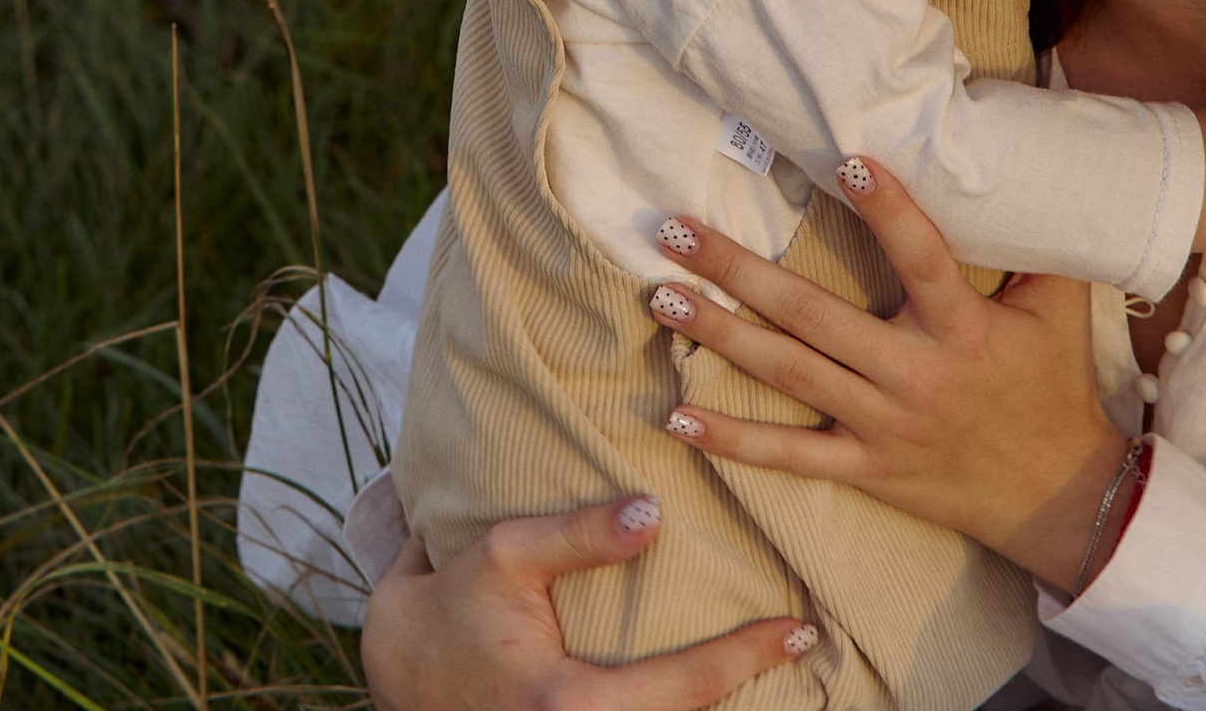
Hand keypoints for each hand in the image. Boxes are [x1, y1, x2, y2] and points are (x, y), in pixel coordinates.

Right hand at [359, 497, 811, 710]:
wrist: (399, 673)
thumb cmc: (452, 610)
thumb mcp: (504, 558)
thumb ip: (577, 537)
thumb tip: (654, 514)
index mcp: (572, 708)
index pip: (686, 687)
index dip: (747, 657)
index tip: (799, 630)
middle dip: (747, 692)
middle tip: (805, 647)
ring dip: (716, 703)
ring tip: (772, 662)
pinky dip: (680, 707)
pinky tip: (713, 683)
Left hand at [645, 167, 1131, 592]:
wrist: (1060, 497)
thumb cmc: (1054, 388)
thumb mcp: (1061, 311)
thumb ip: (1040, 245)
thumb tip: (1018, 168)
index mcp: (964, 329)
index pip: (923, 257)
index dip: (888, 209)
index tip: (845, 159)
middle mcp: (915, 374)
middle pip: (813, 314)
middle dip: (737, 269)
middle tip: (675, 229)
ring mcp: (883, 424)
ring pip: (789, 372)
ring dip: (719, 333)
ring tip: (661, 296)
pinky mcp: (866, 467)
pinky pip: (790, 455)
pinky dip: (732, 440)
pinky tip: (678, 415)